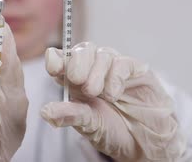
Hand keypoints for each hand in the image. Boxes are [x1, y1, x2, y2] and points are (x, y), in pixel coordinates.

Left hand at [42, 42, 184, 160]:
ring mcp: (114, 68)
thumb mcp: (89, 126)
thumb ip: (70, 115)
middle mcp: (94, 70)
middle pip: (81, 51)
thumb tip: (46, 112)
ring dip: (97, 72)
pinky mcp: (136, 70)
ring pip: (101, 54)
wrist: (146, 141)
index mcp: (75, 81)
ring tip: (98, 93)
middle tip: (77, 80)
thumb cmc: (114, 131)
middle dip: (76, 63)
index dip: (56, 59)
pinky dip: (116, 76)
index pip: (61, 60)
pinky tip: (114, 93)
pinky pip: (123, 62)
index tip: (54, 67)